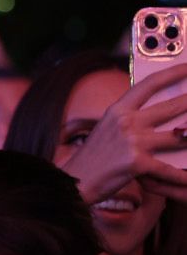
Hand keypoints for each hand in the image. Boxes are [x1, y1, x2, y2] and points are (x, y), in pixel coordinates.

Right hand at [60, 64, 186, 203]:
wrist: (77, 181)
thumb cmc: (94, 156)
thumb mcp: (108, 128)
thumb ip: (130, 117)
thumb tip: (160, 112)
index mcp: (118, 110)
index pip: (150, 84)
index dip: (173, 73)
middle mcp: (127, 122)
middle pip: (172, 107)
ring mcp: (134, 142)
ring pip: (178, 136)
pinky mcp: (138, 164)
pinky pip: (168, 169)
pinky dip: (181, 176)